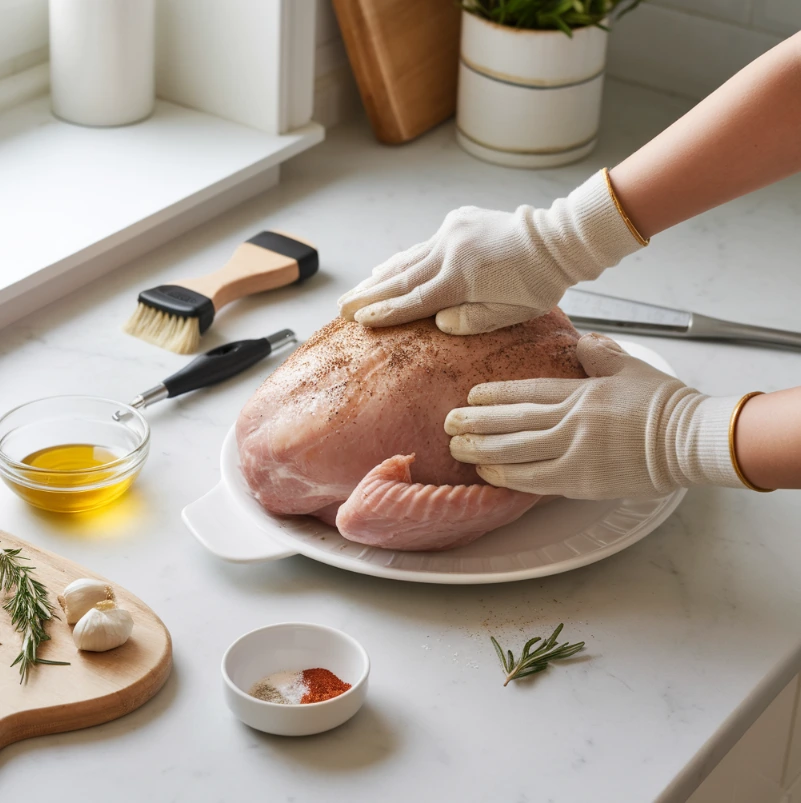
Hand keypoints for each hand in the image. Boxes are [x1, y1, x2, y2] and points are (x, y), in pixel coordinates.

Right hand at [338, 170, 644, 334]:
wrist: (556, 240)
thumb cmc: (538, 284)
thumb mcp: (511, 314)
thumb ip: (472, 322)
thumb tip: (437, 323)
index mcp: (462, 279)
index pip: (414, 301)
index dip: (385, 313)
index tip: (359, 321)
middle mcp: (450, 251)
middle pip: (401, 279)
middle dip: (368, 295)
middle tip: (341, 308)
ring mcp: (451, 232)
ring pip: (407, 259)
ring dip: (379, 277)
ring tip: (355, 291)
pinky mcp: (457, 221)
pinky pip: (422, 245)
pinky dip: (402, 259)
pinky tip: (385, 268)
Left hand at [445, 334, 744, 498]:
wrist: (689, 439)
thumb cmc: (664, 404)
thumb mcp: (631, 368)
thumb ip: (600, 355)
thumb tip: (579, 342)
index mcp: (581, 392)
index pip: (527, 391)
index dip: (495, 394)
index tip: (471, 395)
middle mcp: (570, 420)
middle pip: (513, 420)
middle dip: (476, 421)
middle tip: (448, 422)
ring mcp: (574, 450)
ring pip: (516, 449)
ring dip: (482, 449)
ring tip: (456, 447)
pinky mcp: (581, 479)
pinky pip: (535, 478)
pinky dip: (507, 476)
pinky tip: (486, 473)